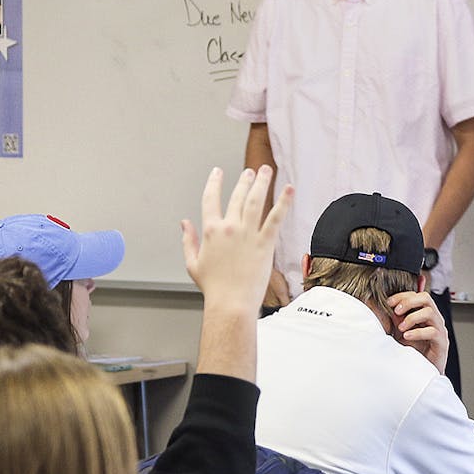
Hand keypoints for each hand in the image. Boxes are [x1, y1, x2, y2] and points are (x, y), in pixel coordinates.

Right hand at [181, 166, 291, 314]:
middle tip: (251, 171)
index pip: (210, 199)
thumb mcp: (193, 263)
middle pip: (237, 196)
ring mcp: (247, 233)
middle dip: (245, 180)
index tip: (217, 172)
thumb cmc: (213, 288)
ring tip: (266, 171)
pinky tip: (289, 189)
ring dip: (262, 182)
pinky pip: (276, 217)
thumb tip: (184, 224)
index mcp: (210, 231)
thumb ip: (187, 241)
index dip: (214, 183)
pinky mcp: (265, 242)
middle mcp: (229, 228)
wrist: (231, 303)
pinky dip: (284, 202)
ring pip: (255, 200)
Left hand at [385, 290, 448, 373]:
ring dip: (412, 318)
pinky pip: (432, 332)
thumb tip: (389, 306)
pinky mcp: (442, 343)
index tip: (389, 302)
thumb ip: (398, 318)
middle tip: (396, 311)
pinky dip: (417, 332)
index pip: (417, 295)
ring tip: (401, 328)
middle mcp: (435, 319)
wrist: (422, 372)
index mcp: (426, 313)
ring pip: (429, 313)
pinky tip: (406, 337)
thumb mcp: (401, 331)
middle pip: (426, 298)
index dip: (402, 296)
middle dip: (408, 302)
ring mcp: (440, 330)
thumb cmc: (413, 351)